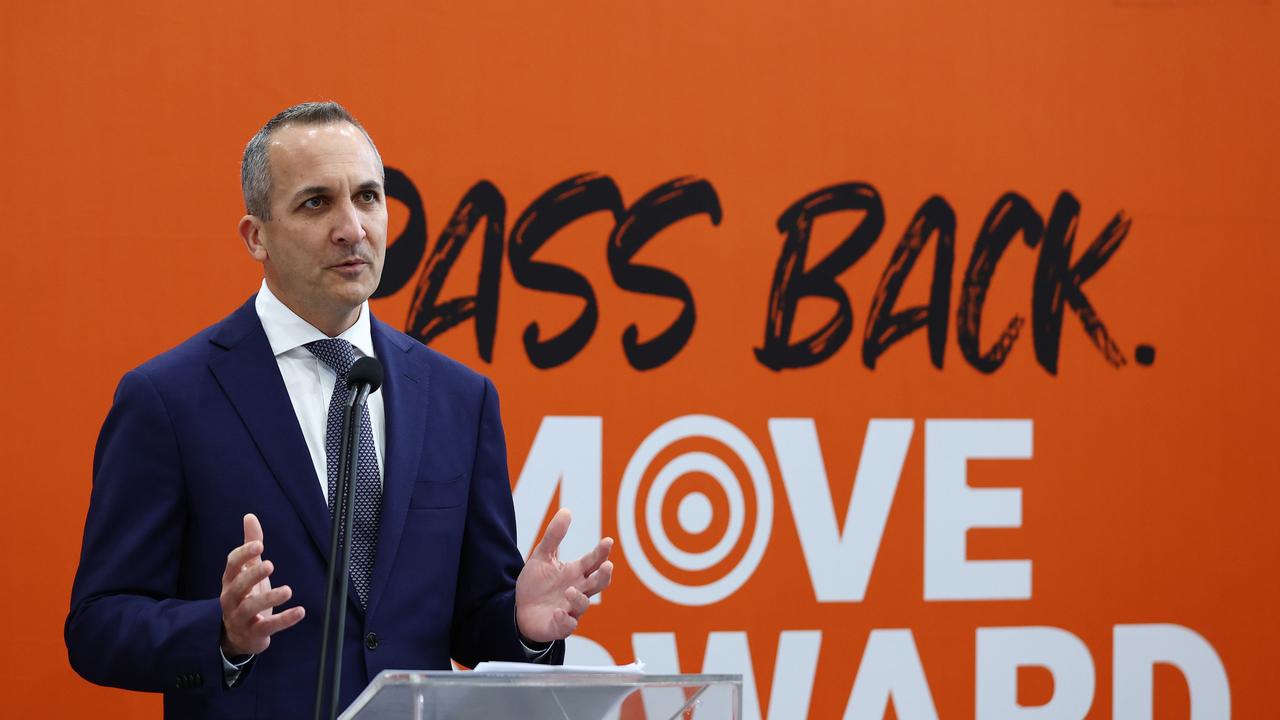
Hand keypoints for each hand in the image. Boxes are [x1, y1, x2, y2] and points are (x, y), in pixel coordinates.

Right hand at [219, 514, 304, 656]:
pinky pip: (269, 627)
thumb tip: (250, 516)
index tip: (259, 545)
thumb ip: (250, 546)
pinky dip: (285, 620)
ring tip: (287, 590)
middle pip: (239, 586)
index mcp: (230, 581)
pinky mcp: (255, 633)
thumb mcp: (247, 571)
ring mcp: (241, 617)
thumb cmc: (245, 596)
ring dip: (269, 598)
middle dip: (253, 575)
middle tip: (270, 565)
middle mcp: (232, 599)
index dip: (244, 555)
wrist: (237, 635)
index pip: (232, 565)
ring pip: (251, 608)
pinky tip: (300, 611)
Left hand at [515, 508, 613, 643]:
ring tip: (569, 590)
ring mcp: (570, 608)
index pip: (594, 561)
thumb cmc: (536, 584)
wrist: (518, 610)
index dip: (602, 552)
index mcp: (576, 572)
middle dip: (604, 575)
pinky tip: (558, 612)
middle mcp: (577, 590)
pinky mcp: (560, 626)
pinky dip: (565, 620)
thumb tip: (567, 510)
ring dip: (578, 597)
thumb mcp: (542, 556)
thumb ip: (554, 536)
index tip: (607, 541)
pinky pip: (568, 625)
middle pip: (598, 583)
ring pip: (583, 604)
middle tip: (607, 565)